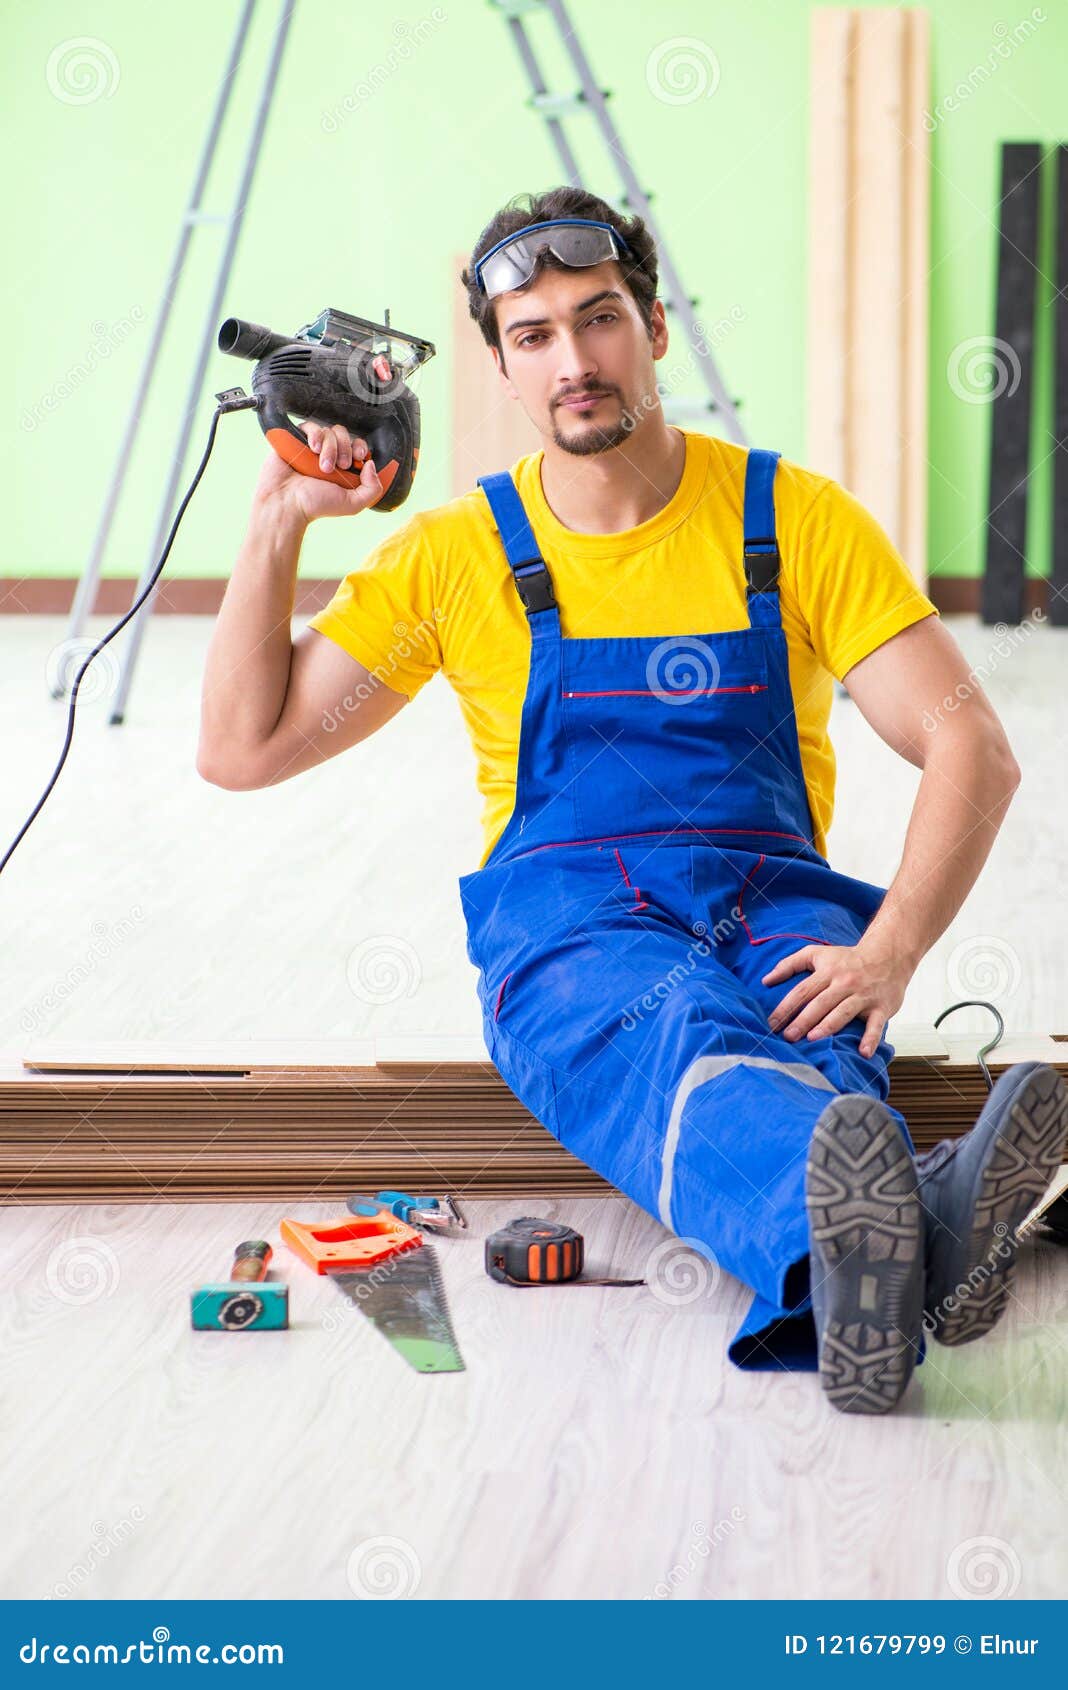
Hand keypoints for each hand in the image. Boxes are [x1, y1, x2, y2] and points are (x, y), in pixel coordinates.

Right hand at [252, 420, 383, 524]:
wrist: (286, 503)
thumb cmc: (315, 505)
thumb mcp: (352, 504)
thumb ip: (372, 489)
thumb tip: (371, 465)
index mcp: (342, 468)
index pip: (357, 446)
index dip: (361, 448)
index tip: (358, 459)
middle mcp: (328, 455)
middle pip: (344, 435)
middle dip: (345, 449)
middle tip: (339, 466)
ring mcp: (311, 447)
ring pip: (329, 431)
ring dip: (330, 447)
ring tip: (322, 466)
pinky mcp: (296, 440)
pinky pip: (310, 426)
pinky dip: (315, 435)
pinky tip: (312, 449)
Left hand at [762, 939, 911, 1059]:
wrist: (888, 956)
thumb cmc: (846, 959)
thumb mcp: (817, 954)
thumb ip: (789, 965)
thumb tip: (765, 981)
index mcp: (827, 972)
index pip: (802, 991)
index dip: (785, 1007)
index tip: (771, 1023)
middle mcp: (844, 983)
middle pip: (820, 1003)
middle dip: (803, 1020)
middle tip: (787, 1036)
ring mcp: (863, 996)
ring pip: (844, 1012)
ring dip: (828, 1025)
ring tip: (812, 1038)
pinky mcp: (881, 1007)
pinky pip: (876, 1025)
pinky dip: (870, 1039)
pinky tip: (863, 1053)